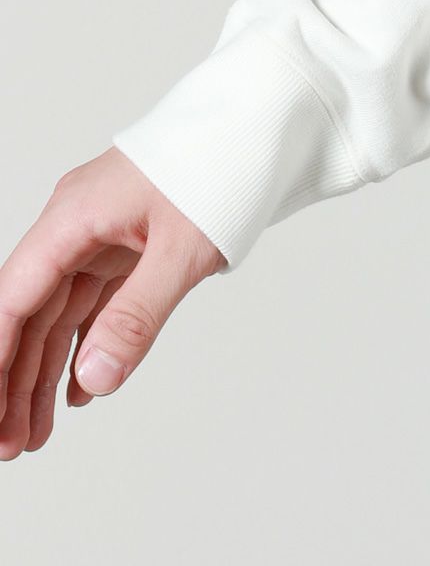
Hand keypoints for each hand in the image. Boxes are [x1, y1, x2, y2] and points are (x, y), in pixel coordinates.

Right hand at [0, 146, 227, 457]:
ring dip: (46, 373)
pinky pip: (97, 302)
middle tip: (9, 446)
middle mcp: (78, 226)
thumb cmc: (224, 166)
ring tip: (34, 434)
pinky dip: (87, 345)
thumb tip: (94, 381)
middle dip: (13, 380)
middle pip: (30, 313)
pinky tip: (79, 391)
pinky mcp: (132, 243)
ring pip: (62, 314)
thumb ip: (137, 316)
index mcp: (73, 218)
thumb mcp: (183, 249)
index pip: (15, 299)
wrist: (267, 120)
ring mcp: (104, 234)